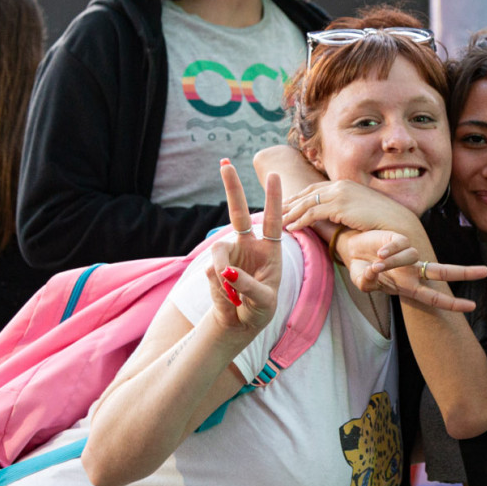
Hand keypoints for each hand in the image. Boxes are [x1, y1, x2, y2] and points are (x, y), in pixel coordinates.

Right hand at [205, 161, 281, 334]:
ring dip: (226, 277)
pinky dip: (221, 289)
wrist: (240, 322)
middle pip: (238, 213)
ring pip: (219, 254)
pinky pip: (212, 272)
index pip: (274, 220)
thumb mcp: (263, 300)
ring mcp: (229, 254)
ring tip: (235, 296)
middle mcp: (248, 246)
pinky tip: (229, 299)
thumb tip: (226, 271)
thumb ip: (247, 285)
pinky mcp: (213, 266)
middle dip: (232, 188)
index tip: (274, 175)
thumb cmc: (260, 308)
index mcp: (269, 249)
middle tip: (225, 163)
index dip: (273, 199)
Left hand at [283, 180, 416, 234]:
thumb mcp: (361, 210)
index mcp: (344, 184)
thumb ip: (346, 209)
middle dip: (289, 203)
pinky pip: (312, 214)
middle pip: (307, 194)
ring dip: (290, 213)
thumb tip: (336, 217)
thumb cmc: (382, 221)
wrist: (396, 223)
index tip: (287, 206)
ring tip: (278, 223)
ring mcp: (339, 194)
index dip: (299, 198)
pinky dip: (299, 221)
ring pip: (306, 203)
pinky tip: (291, 229)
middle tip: (274, 212)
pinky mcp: (339, 206)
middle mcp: (339, 186)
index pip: (315, 189)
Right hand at [343, 229, 486, 313]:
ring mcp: (408, 255)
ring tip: (375, 264)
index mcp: (409, 286)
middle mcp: (413, 271)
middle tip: (486, 272)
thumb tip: (374, 272)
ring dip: (393, 262)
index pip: (434, 297)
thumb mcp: (364, 282)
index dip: (452, 303)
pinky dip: (389, 251)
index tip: (472, 306)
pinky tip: (378, 254)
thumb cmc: (363, 270)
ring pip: (411, 257)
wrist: (352, 250)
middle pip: (444, 272)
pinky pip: (401, 245)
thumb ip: (368, 282)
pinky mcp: (400, 239)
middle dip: (466, 273)